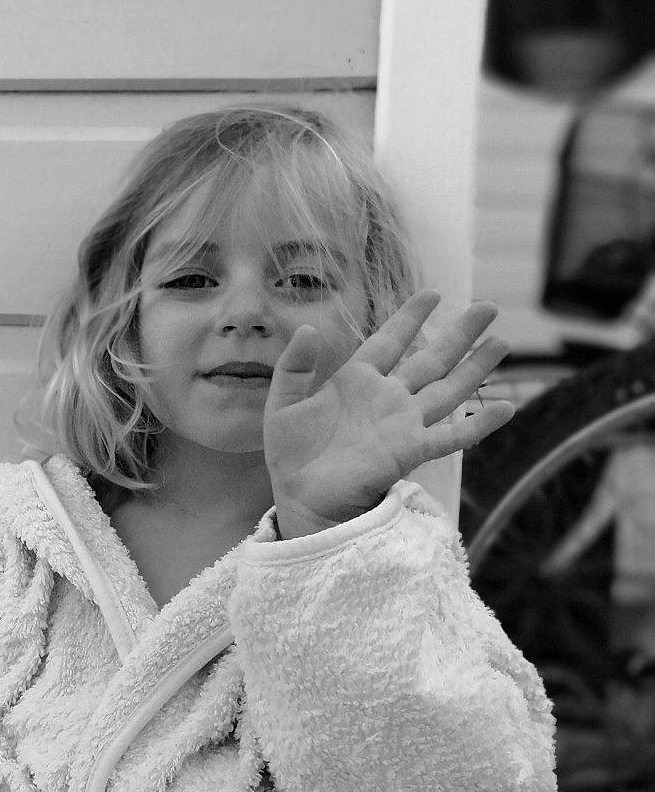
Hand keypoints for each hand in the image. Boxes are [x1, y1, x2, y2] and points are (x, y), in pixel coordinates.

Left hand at [263, 292, 513, 536]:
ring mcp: (403, 424)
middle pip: (431, 360)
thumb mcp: (283, 403)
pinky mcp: (411, 450)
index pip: (390, 340)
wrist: (300, 498)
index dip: (410, 317)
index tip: (432, 293)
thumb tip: (308, 328)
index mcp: (357, 381)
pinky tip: (506, 408)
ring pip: (449, 390)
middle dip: (459, 334)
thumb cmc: (291, 456)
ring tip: (503, 343)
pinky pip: (452, 435)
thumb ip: (295, 365)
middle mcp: (387, 398)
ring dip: (476, 368)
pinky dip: (479, 423)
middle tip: (488, 308)